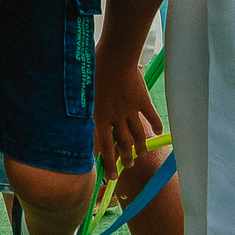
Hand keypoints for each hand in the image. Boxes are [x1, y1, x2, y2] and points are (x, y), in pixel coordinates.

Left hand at [93, 53, 163, 169]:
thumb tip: (75, 123)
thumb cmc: (92, 71)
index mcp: (99, 117)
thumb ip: (83, 110)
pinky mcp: (142, 101)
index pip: (104, 147)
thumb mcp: (82, 94)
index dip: (108, 164)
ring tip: (142, 154)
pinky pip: (152, 118)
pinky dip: (157, 126)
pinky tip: (158, 133)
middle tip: (129, 165)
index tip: (110, 177)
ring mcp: (130, 110)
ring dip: (141, 147)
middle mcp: (116, 118)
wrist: (113, 57)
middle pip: (124, 145)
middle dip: (126, 158)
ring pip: (139, 135)